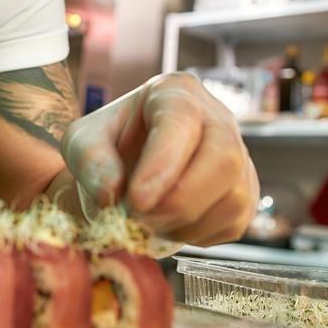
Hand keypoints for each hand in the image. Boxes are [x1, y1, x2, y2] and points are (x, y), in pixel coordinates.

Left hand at [61, 72, 258, 245]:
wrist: (126, 167)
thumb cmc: (108, 146)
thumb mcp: (82, 142)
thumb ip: (90, 161)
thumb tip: (111, 193)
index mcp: (174, 92)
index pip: (181, 120)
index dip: (163, 163)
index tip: (136, 200)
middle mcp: (216, 117)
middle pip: (224, 158)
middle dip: (181, 201)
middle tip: (139, 220)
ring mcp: (238, 153)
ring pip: (235, 196)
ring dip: (186, 223)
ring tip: (148, 223)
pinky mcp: (245, 189)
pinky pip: (234, 221)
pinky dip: (198, 235)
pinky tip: (170, 225)